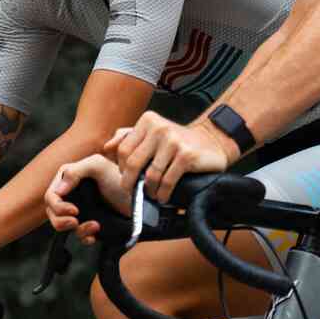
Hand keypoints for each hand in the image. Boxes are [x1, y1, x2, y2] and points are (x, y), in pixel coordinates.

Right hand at [46, 153, 133, 239]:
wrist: (141, 198)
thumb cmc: (120, 178)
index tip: (74, 211)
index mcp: (69, 179)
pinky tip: (96, 233)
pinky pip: (79, 235)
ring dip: (77, 230)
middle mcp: (71, 194)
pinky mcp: (89, 222)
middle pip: (52, 213)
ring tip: (94, 226)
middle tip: (75, 222)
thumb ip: (75, 171)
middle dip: (61, 221)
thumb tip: (58, 191)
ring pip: (64, 226)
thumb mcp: (98, 166)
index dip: (58, 206)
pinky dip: (85, 236)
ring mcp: (80, 209)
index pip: (51, 196)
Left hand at [105, 110, 235, 199]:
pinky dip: (163, 193)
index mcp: (148, 121)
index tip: (126, 179)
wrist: (212, 141)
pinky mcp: (186, 155)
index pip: (124, 149)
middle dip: (131, 182)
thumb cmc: (179, 141)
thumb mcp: (153, 133)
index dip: (122, 168)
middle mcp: (159, 128)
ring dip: (149, 191)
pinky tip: (163, 197)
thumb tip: (107, 148)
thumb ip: (129, 137)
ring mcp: (174, 141)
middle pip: (133, 162)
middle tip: (133, 192)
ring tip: (151, 195)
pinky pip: (167, 181)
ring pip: (151, 175)